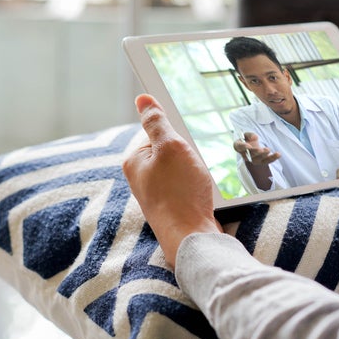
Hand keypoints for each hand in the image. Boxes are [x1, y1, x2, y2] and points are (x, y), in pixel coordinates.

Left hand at [123, 94, 221, 267]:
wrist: (193, 239)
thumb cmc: (181, 193)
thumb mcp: (171, 147)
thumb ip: (157, 122)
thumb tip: (142, 99)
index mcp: (134, 160)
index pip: (154, 129)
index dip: (175, 130)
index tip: (188, 134)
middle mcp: (142, 177)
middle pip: (169, 148)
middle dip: (188, 150)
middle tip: (196, 159)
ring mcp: (157, 192)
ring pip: (182, 166)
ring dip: (196, 167)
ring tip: (201, 178)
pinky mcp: (173, 205)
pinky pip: (188, 184)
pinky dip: (199, 183)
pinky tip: (204, 191)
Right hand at [233, 132, 280, 164]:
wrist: (251, 146)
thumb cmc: (248, 139)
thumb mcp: (247, 134)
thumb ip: (250, 135)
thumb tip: (255, 138)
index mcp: (239, 146)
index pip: (239, 147)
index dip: (243, 147)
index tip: (248, 146)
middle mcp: (245, 155)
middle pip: (249, 155)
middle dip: (255, 152)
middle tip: (260, 149)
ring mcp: (253, 160)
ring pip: (258, 159)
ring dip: (264, 155)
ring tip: (268, 150)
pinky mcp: (261, 162)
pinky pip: (267, 161)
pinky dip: (273, 158)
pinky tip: (278, 154)